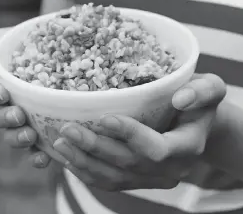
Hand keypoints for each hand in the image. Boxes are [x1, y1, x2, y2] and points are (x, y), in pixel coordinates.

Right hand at [0, 28, 50, 167]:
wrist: (72, 64)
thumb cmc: (46, 52)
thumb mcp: (27, 39)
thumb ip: (8, 39)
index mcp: (8, 86)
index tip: (3, 93)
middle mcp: (14, 107)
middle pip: (0, 118)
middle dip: (6, 119)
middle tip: (18, 116)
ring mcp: (28, 123)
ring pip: (15, 137)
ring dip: (18, 139)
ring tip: (29, 137)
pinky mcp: (45, 137)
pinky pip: (37, 152)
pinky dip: (37, 158)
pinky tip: (45, 159)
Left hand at [53, 74, 225, 190]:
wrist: (194, 124)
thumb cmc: (199, 103)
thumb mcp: (210, 88)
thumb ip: (204, 91)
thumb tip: (181, 98)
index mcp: (187, 147)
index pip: (156, 148)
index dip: (130, 135)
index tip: (103, 118)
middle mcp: (170, 169)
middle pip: (127, 165)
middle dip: (95, 148)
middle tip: (68, 129)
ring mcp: (151, 178)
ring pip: (113, 178)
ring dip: (84, 162)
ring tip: (60, 143)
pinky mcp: (137, 179)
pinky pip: (108, 182)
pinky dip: (86, 171)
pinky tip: (68, 157)